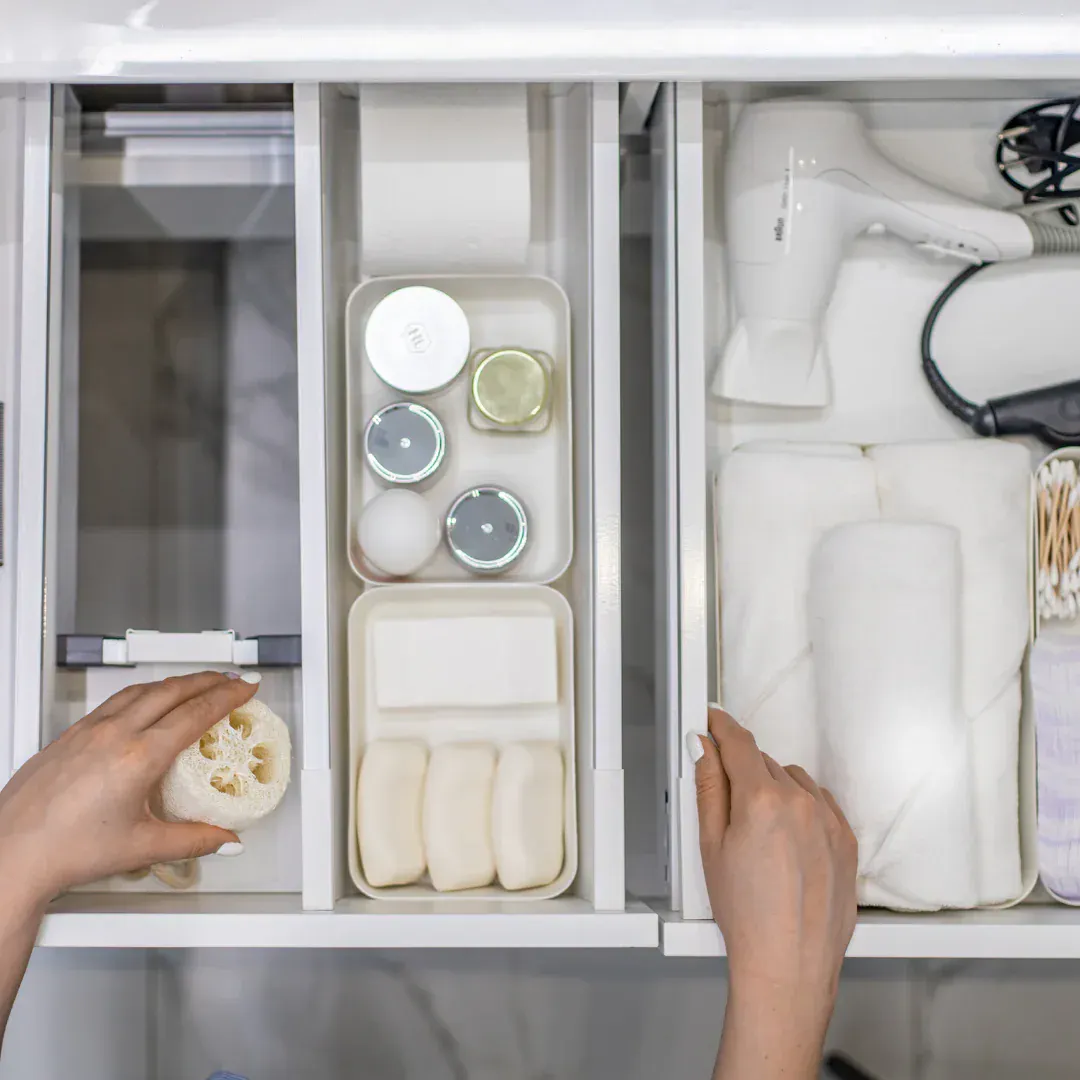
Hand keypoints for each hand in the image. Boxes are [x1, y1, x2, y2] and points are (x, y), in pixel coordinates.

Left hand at [0, 672, 258, 907]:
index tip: (245, 688)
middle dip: (208, 680)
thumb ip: (193, 840)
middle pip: (172, 691)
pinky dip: (143, 692)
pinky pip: (115, 700)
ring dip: (175, 682)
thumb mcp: (142, 847)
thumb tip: (224, 839)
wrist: (12, 854)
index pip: (195, 714)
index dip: (227, 697)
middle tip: (230, 680)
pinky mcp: (69, 734)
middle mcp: (114, 735)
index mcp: (138, 758)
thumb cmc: (65, 851)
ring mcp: (89, 730)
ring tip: (195, 683)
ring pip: (142, 690)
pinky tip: (146, 700)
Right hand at [690, 707, 857, 1076]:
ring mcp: (829, 819)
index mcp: (762, 799)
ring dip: (775, 789)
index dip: (721, 726)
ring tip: (760, 835)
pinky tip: (787, 842)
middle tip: (728, 807)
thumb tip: (704, 747)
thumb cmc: (746, 913)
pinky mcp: (847, 839)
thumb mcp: (710, 847)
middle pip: (764, 762)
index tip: (713, 718)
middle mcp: (800, 801)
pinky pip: (820, 802)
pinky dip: (802, 808)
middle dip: (743, 772)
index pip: (738, 742)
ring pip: (793, 781)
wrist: (789, 964)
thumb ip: (709, 787)